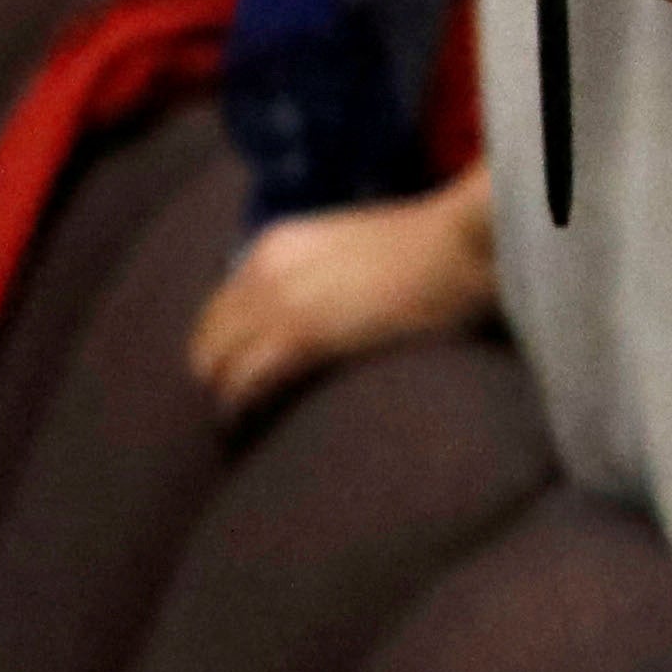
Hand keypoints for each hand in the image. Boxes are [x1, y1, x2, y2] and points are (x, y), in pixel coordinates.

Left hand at [187, 178, 500, 425]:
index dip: (224, 348)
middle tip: (232, 409)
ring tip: (237, 428)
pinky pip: (244, 382)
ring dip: (222, 398)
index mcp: (276, 245)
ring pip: (216, 365)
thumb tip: (316, 318)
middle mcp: (265, 268)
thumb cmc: (432, 250)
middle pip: (207, 338)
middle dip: (214, 376)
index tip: (236, 376)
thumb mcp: (353, 250)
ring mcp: (281, 300)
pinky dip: (238, 408)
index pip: (220, 308)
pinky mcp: (303, 334)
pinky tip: (246, 425)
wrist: (463, 243)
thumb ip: (320, 276)